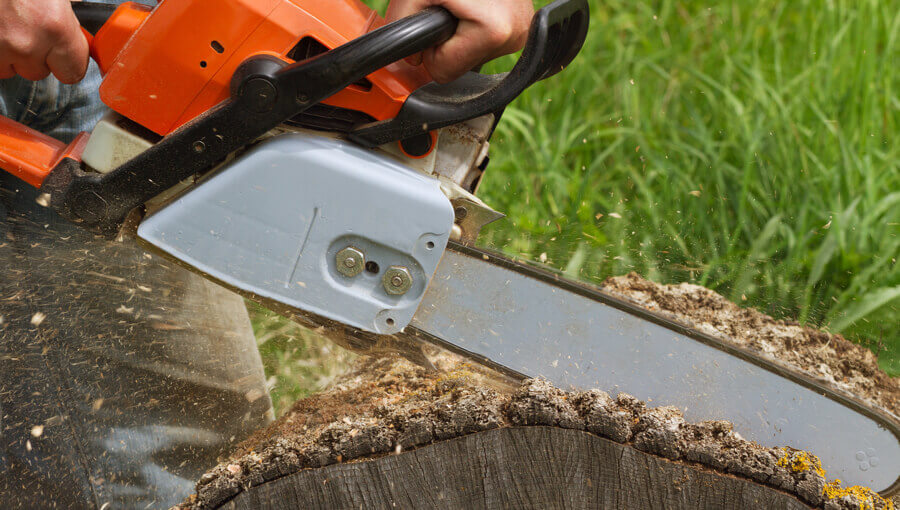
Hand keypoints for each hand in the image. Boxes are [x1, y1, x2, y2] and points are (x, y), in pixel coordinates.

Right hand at [0, 0, 88, 82]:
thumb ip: (67, 19)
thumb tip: (75, 39)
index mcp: (56, 27)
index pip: (73, 72)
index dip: (69, 63)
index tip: (65, 56)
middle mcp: (27, 43)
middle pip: (39, 72)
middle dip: (36, 55)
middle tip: (30, 28)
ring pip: (10, 69)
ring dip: (10, 53)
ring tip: (9, 24)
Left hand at [385, 0, 532, 83]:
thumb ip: (401, 26)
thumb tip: (410, 57)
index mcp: (493, 30)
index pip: (443, 71)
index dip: (430, 46)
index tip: (435, 17)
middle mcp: (515, 33)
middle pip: (460, 63)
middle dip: (447, 37)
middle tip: (449, 5)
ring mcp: (524, 27)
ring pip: (474, 51)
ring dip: (461, 27)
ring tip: (463, 1)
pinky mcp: (525, 19)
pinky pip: (487, 36)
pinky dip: (474, 20)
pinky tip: (475, 3)